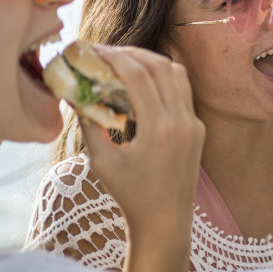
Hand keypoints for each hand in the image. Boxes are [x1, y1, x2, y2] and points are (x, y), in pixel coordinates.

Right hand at [80, 45, 204, 271]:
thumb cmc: (129, 195)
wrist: (165, 220)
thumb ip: (89, 124)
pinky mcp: (198, 128)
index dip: (117, 57)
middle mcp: (181, 121)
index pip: (140, 75)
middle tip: (108, 53)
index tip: (96, 50)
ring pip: (177, 74)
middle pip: (161, 67)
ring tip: (125, 63)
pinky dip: (163, 79)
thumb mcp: (101, 161)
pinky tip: (142, 84)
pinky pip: (182, 92)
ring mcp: (194, 123)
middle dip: (133, 53)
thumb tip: (74, 93)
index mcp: (158, 129)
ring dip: (151, 62)